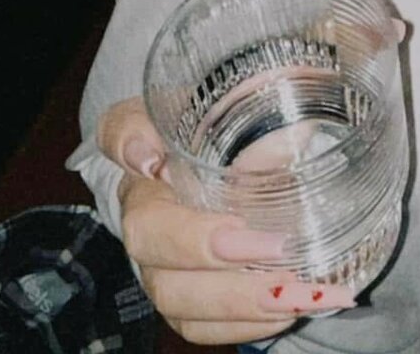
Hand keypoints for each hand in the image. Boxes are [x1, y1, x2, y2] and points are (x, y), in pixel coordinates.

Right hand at [98, 96, 353, 345]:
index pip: (121, 130)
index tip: (153, 156)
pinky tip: (291, 309)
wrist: (264, 171)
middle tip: (274, 244)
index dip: (129, 143)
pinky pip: (200, 327)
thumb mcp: (265, 100)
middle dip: (205, 246)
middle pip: (146, 234)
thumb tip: (290, 129)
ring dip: (239, 299)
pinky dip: (245, 325)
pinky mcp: (187, 299)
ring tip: (299, 292)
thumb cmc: (256, 130)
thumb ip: (273, 92)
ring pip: (175, 293)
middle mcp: (148, 204)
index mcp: (157, 143)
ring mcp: (162, 260)